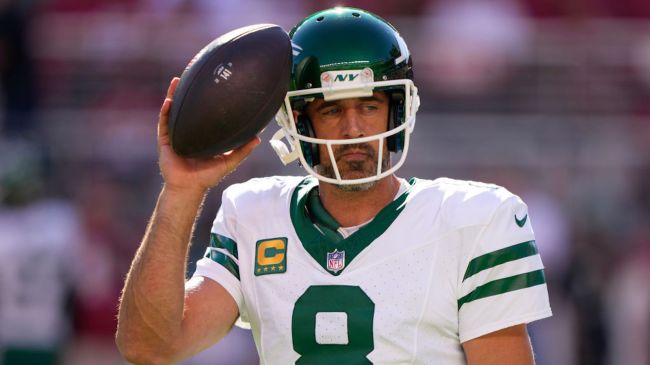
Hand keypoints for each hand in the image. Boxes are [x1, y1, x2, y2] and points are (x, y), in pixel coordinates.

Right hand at [157, 77, 260, 193]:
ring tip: (177, 81)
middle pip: (187, 107)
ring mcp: (175, 134)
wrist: (189, 187)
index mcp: (201, 133)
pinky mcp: (165, 140)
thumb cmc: (207, 176)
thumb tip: (258, 138)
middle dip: (188, 91)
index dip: (206, 99)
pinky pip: (164, 123)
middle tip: (193, 75)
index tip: (212, 84)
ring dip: (174, 95)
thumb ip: (242, 150)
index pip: (203, 113)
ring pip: (174, 110)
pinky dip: (166, 112)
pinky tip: (169, 101)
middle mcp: (188, 131)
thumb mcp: (228, 161)